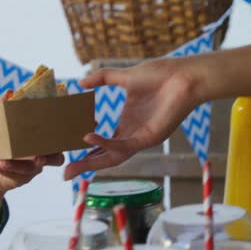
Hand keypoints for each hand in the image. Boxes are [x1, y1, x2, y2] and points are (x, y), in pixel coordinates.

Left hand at [0, 90, 64, 196]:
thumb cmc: (0, 144)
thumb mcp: (1, 126)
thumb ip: (5, 109)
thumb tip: (9, 92)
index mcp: (43, 142)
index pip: (60, 140)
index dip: (64, 137)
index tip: (57, 132)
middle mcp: (42, 157)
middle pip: (55, 160)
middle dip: (49, 158)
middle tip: (38, 156)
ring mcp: (31, 170)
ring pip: (30, 169)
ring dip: (16, 165)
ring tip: (3, 160)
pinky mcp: (19, 179)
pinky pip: (12, 175)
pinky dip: (1, 168)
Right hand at [64, 58, 200, 179]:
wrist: (184, 76)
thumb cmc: (160, 75)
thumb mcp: (124, 77)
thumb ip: (102, 79)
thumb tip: (80, 82)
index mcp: (127, 124)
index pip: (102, 145)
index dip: (85, 151)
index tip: (67, 153)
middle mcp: (132, 135)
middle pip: (105, 157)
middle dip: (85, 166)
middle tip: (65, 173)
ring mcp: (141, 138)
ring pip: (113, 157)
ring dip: (92, 163)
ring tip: (73, 166)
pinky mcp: (149, 138)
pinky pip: (124, 145)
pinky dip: (105, 143)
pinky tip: (88, 137)